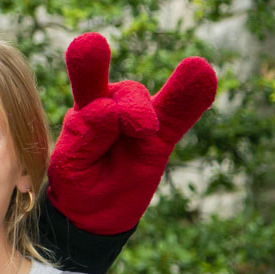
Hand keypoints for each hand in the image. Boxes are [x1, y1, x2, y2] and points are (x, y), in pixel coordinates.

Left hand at [47, 32, 216, 234]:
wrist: (94, 214)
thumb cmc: (76, 184)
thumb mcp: (69, 166)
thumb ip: (86, 137)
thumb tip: (111, 109)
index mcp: (82, 113)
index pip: (88, 83)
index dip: (89, 67)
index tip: (92, 60)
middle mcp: (111, 108)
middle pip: (125, 92)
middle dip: (131, 105)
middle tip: (139, 128)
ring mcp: (138, 123)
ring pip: (150, 102)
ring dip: (167, 97)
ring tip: (154, 120)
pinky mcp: (161, 139)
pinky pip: (179, 117)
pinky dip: (192, 99)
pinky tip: (205, 75)